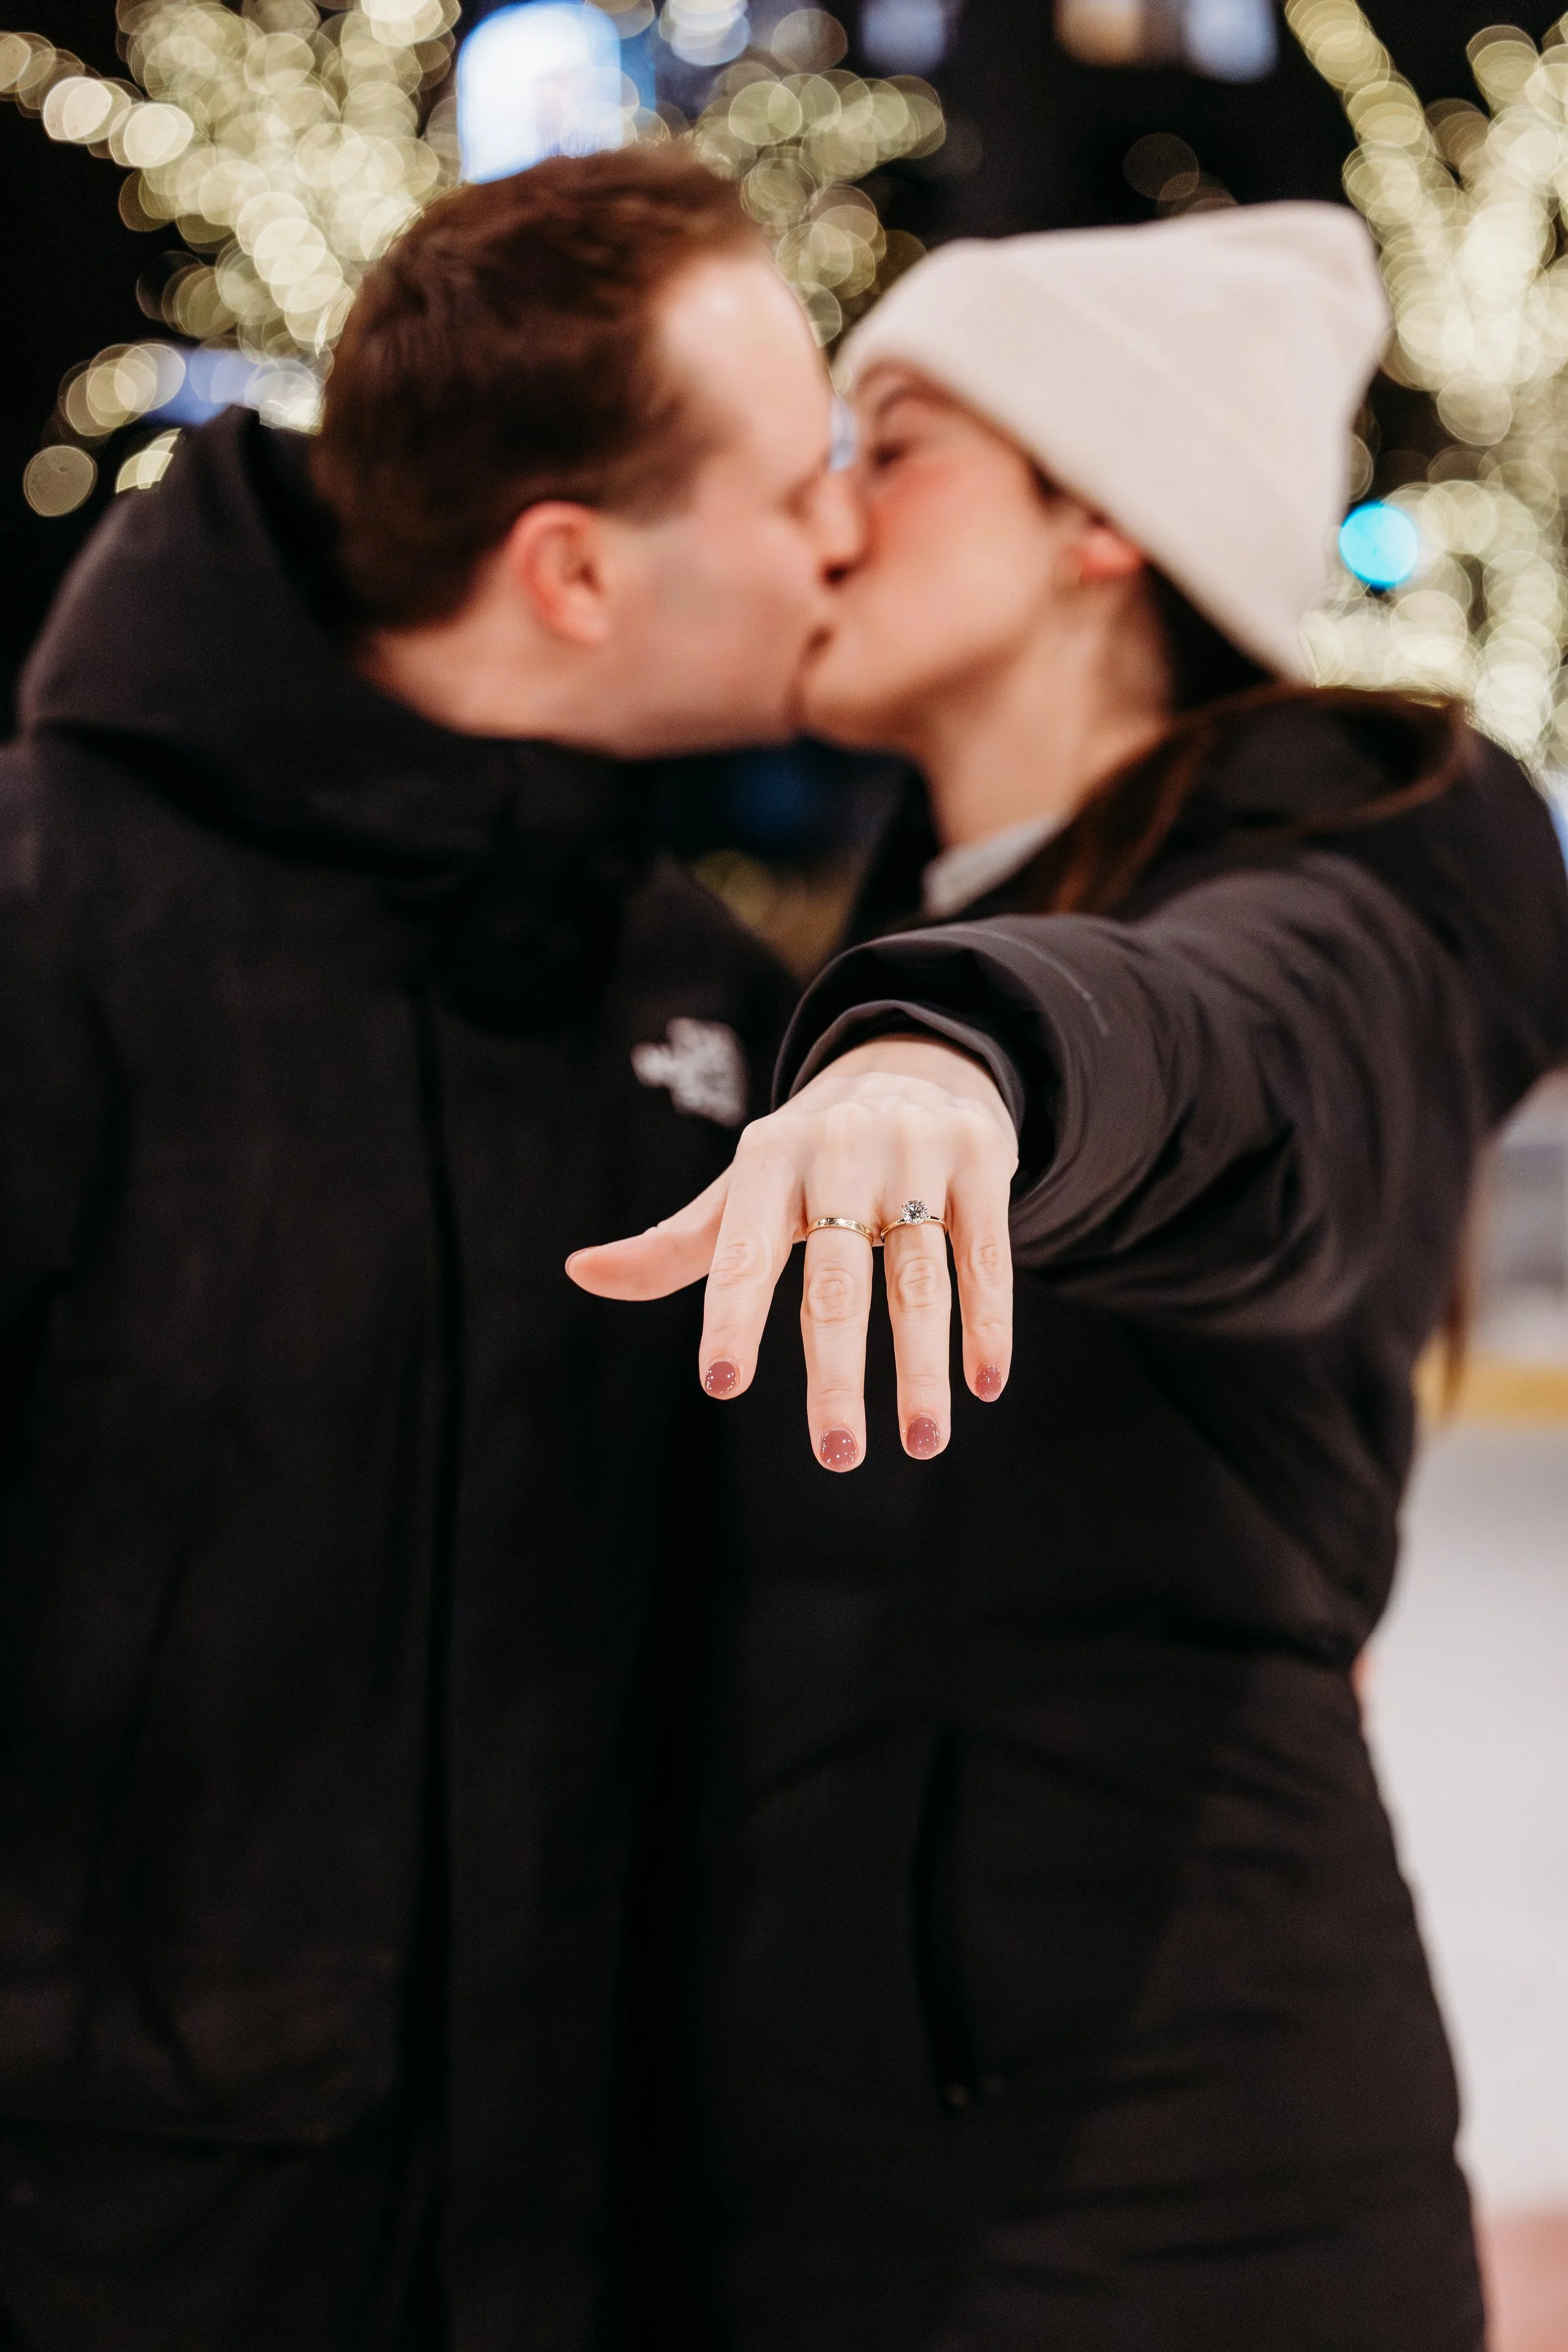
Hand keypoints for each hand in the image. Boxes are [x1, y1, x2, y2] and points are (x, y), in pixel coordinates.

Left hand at [566, 1037, 1017, 1468]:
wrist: (914, 1061)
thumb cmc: (811, 1155)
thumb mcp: (744, 1189)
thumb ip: (676, 1245)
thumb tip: (580, 1271)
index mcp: (769, 1158)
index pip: (745, 1251)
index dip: (732, 1317)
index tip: (721, 1384)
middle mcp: (840, 1148)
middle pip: (838, 1282)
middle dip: (838, 1375)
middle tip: (837, 1456)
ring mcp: (916, 1151)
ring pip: (920, 1278)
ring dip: (922, 1370)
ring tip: (922, 1443)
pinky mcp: (981, 1158)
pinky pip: (985, 1254)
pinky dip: (987, 1322)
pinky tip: (984, 1383)